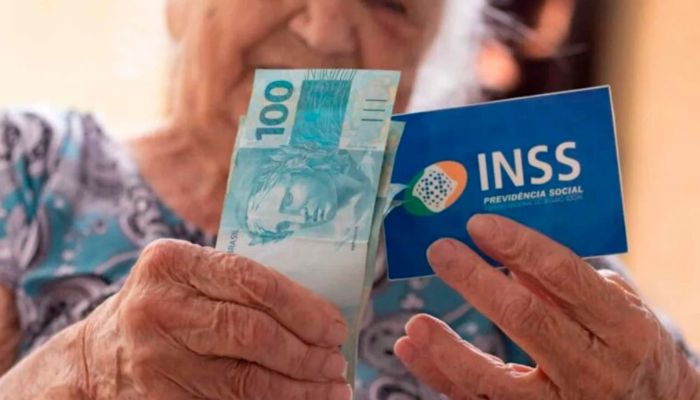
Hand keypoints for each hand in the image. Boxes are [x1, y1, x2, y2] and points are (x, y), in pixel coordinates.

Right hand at [78, 239, 351, 398]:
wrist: (91, 362)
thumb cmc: (157, 312)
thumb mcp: (183, 280)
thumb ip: (234, 283)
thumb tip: (315, 312)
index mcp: (169, 264)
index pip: (252, 281)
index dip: (304, 307)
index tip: (335, 325)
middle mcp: (157, 309)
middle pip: (253, 333)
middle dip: (307, 351)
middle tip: (337, 360)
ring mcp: (155, 360)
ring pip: (246, 380)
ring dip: (300, 387)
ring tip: (331, 386)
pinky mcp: (162, 399)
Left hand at [394, 214, 699, 399]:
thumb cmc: (629, 348)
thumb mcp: (618, 310)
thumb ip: (567, 285)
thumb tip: (506, 253)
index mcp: (623, 328)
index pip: (565, 277)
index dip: (519, 245)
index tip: (478, 223)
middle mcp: (595, 368)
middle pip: (527, 319)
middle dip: (476, 281)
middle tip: (439, 250)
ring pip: (497, 380)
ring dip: (448, 348)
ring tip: (414, 322)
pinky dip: (440, 375)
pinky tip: (413, 349)